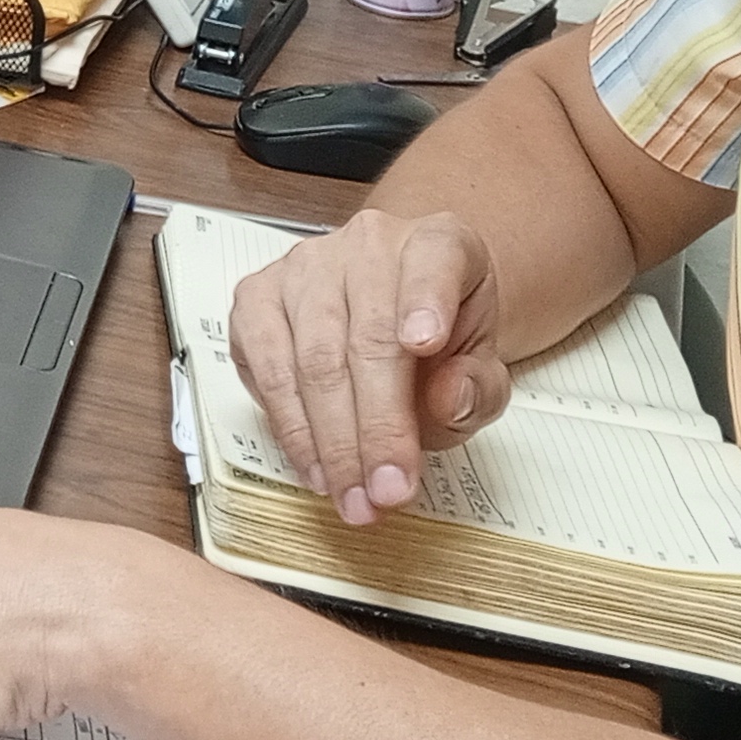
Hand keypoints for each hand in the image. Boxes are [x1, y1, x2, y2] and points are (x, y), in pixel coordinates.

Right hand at [225, 209, 510, 523]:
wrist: (397, 316)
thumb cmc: (442, 345)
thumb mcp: (482, 368)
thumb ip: (479, 388)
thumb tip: (448, 397)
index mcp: (438, 243)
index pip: (434, 260)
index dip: (426, 300)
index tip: (425, 344)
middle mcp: (367, 243)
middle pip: (367, 337)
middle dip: (377, 428)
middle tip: (387, 492)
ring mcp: (304, 267)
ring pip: (311, 360)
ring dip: (332, 442)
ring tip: (353, 496)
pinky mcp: (257, 296)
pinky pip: (266, 368)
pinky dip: (291, 427)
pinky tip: (316, 466)